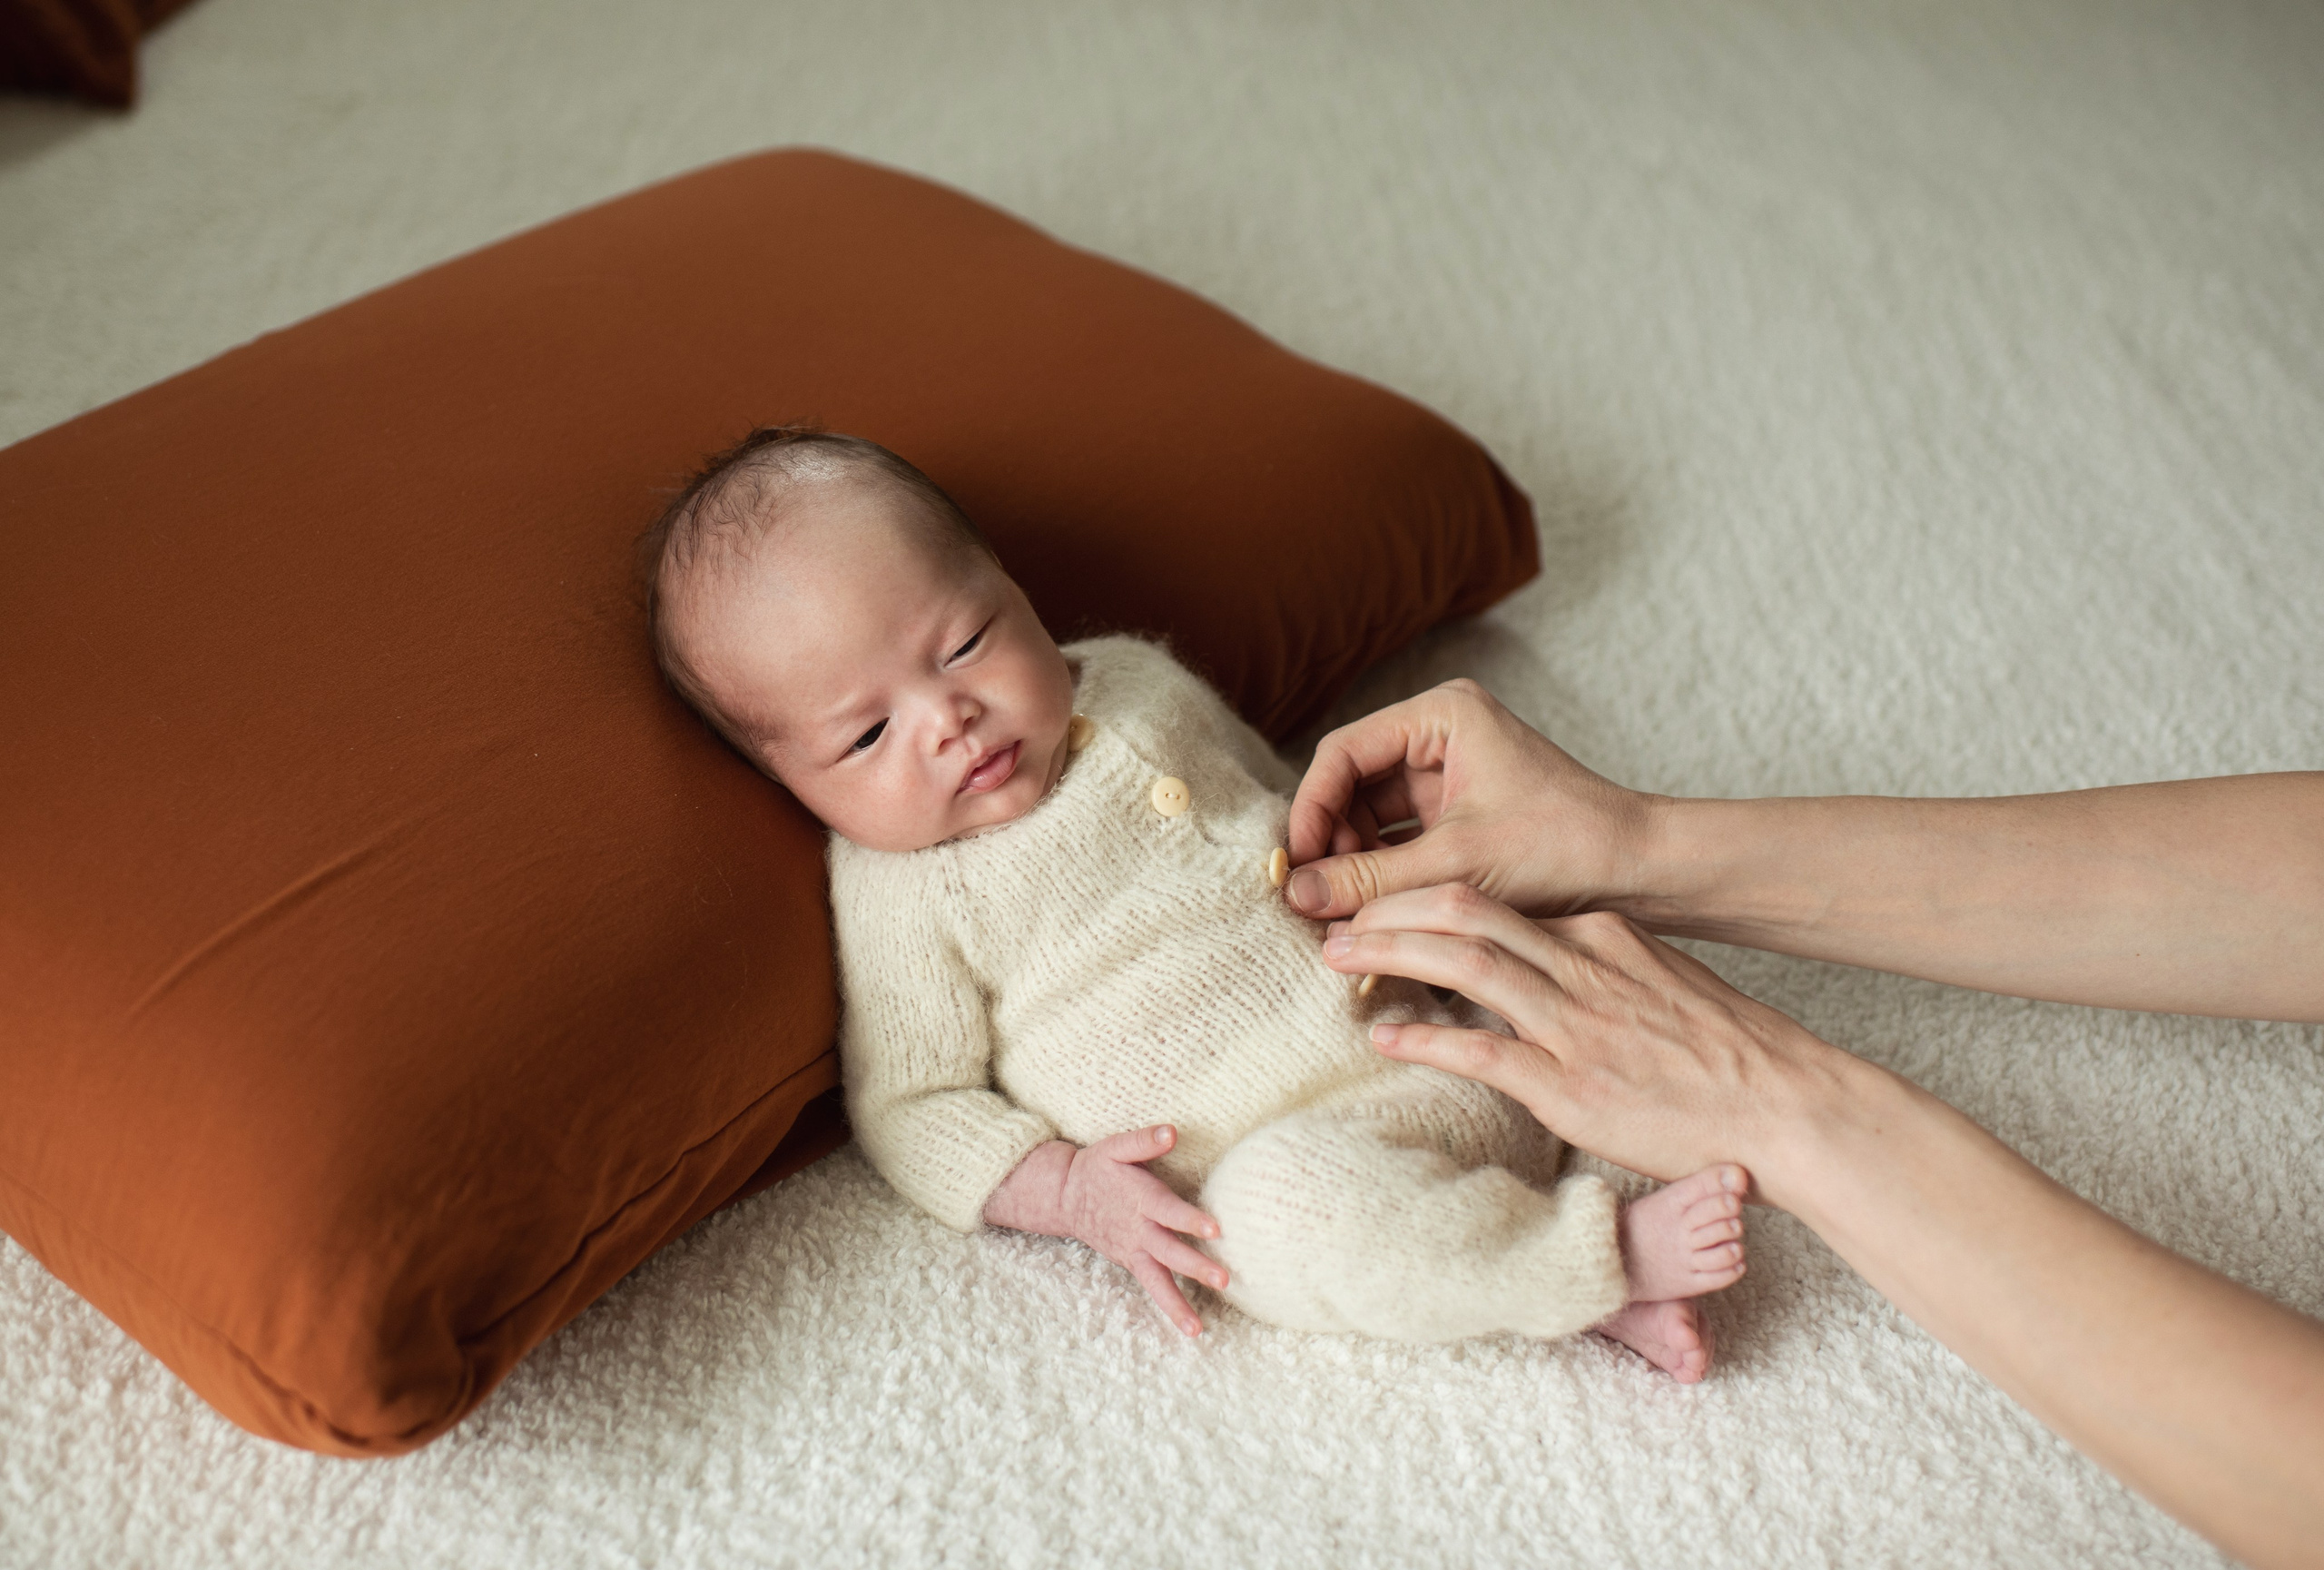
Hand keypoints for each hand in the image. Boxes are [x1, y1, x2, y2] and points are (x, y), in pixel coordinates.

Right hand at [984, 1126, 1228, 1336]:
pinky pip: (1154, 1287)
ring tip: (1198, 1329)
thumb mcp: (1115, 1147)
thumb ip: (1144, 1141)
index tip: (1215, 1228)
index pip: (1168, 1211)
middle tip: (1223, 1279)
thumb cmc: (1098, 1167)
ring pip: (1158, 1280)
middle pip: (1169, 1251)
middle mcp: (1139, 1230)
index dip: (1190, 1219)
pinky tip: (1193, 1327)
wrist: (1066, 1197)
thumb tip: (1172, 1131)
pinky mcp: (1133, 1263)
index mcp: (1140, 1199)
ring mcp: (1135, 1250)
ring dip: (1178, 1303)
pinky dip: (1171, 1307)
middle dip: (1195, 1266)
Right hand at [1285, 679, 1658, 920]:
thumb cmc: (1565, 847)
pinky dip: (1382, 874)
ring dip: (1353, 863)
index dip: (1311, 809)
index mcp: (1442, 715)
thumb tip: (1294, 894)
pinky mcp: (1460, 815)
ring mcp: (1450, 776)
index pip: (1343, 753)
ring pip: (1371, 817)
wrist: (1640, 872)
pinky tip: (1369, 913)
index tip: (1293, 865)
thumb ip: (1368, 878)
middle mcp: (1440, 736)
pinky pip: (1400, 840)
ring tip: (1338, 913)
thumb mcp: (1455, 866)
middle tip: (1313, 898)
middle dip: (1332, 842)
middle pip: (1352, 785)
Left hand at [1319, 883, 1857, 1198]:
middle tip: (1339, 917)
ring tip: (1336, 957)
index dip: (1428, 901)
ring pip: (1462, 965)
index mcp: (1601, 935)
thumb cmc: (1731, 1058)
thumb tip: (1550, 976)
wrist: (1791, 1106)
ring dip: (1390, 956)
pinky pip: (1480, 1052)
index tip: (1386, 909)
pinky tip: (1384, 1039)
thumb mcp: (1663, 986)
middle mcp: (1582, 965)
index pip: (1496, 902)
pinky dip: (1424, 1041)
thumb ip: (1605, 973)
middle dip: (1391, 908)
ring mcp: (1575, 1023)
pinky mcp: (1571, 1084)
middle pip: (1465, 912)